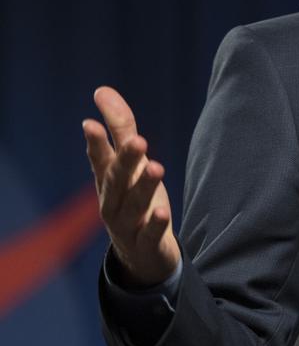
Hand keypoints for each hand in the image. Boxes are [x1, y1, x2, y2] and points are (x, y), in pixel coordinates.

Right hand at [83, 86, 180, 287]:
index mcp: (108, 181)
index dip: (96, 144)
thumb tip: (102, 91)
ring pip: (134, 204)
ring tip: (157, 168)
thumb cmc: (132, 199)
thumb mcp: (129, 165)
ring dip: (143, 187)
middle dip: (126, 161)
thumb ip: (120, 129)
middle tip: (139, 141)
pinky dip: (154, 224)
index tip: (90, 124)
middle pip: (118, 180)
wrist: (139, 254)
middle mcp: (113, 201)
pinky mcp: (146, 243)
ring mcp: (128, 224)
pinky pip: (149, 234)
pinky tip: (162, 212)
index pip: (100, 160)